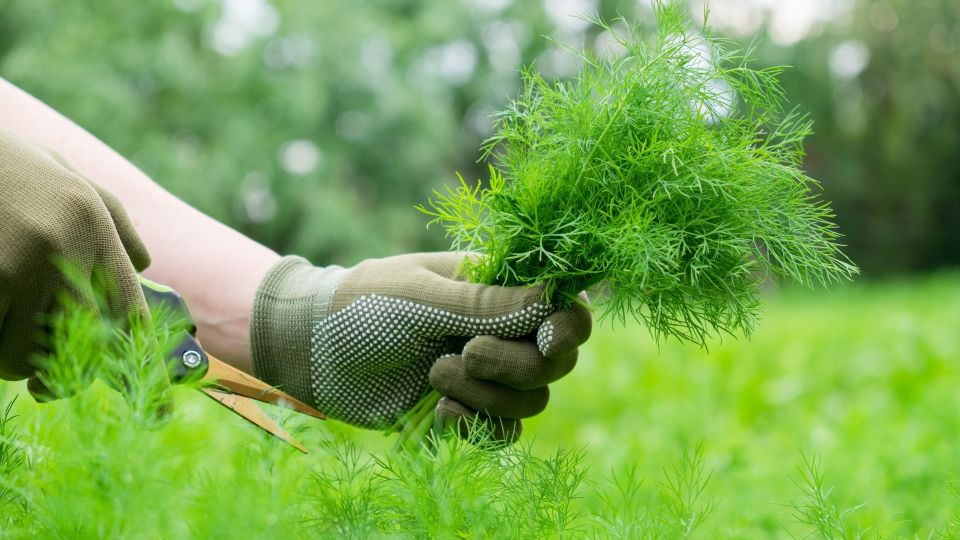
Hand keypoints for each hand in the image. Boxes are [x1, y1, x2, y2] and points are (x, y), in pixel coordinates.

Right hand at [0, 129, 170, 412]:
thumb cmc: (4, 166)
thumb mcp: (66, 179)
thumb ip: (113, 222)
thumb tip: (143, 265)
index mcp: (92, 226)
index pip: (131, 315)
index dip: (144, 370)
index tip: (159, 412)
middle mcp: (63, 246)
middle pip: (79, 348)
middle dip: (60, 373)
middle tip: (48, 381)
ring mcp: (16, 264)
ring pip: (23, 356)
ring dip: (10, 357)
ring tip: (3, 313)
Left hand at [251, 252, 591, 439]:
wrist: (313, 351)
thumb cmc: (365, 305)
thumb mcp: (423, 296)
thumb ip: (488, 303)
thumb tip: (555, 297)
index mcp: (499, 290)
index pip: (566, 309)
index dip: (570, 329)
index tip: (547, 341)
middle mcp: (502, 333)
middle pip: (555, 364)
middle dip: (515, 365)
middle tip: (465, 353)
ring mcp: (486, 376)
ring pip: (531, 404)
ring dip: (486, 396)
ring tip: (434, 374)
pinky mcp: (466, 413)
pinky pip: (500, 434)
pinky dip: (475, 428)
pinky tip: (438, 414)